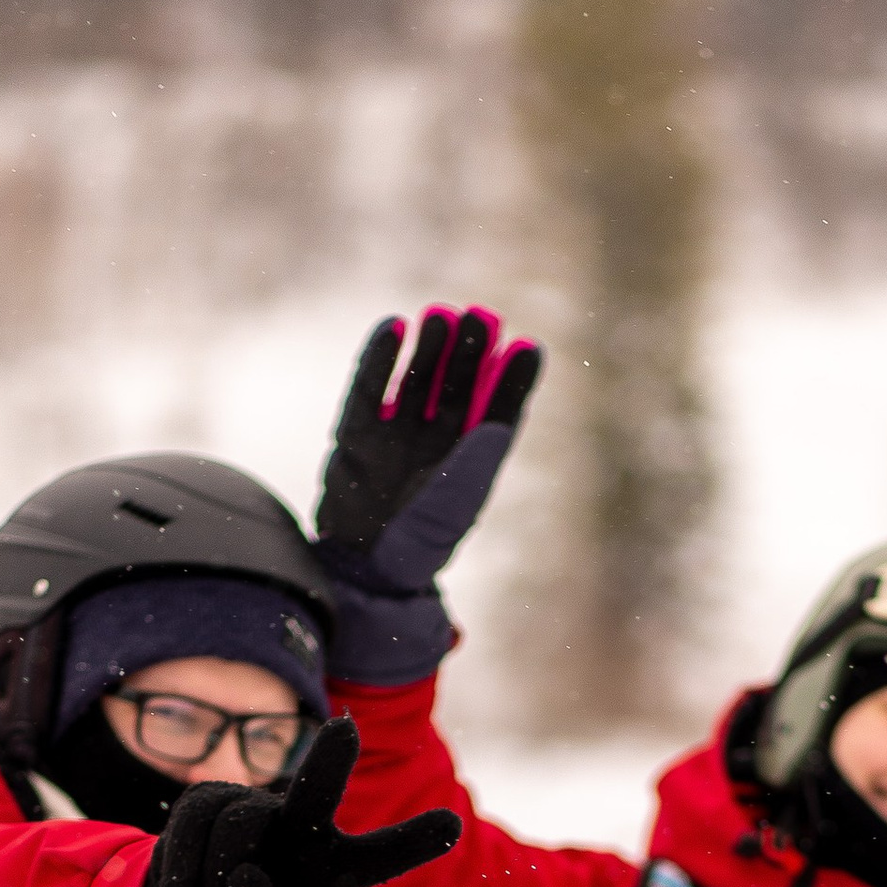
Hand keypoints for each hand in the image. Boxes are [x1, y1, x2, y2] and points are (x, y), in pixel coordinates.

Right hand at [138, 719, 459, 886]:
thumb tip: (245, 874)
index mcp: (336, 868)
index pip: (380, 856)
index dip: (412, 842)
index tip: (453, 826)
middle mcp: (304, 826)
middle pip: (317, 789)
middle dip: (329, 760)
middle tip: (345, 730)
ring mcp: (255, 806)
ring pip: (234, 828)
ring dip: (214, 883)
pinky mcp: (208, 796)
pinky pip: (191, 829)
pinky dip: (181, 876)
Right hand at [315, 305, 543, 684]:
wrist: (361, 571)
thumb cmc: (417, 545)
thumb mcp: (455, 508)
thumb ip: (476, 466)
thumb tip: (499, 423)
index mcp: (470, 462)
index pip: (496, 411)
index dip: (511, 381)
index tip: (528, 347)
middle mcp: (436, 443)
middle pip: (458, 386)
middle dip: (470, 353)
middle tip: (482, 317)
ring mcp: (397, 434)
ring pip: (418, 379)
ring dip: (431, 348)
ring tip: (442, 315)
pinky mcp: (358, 432)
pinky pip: (370, 387)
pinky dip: (380, 358)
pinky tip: (393, 326)